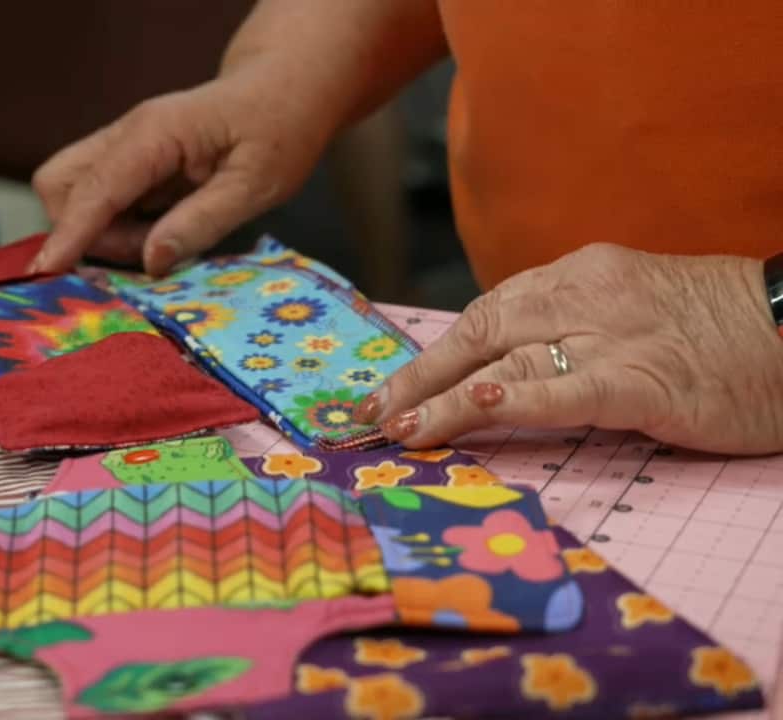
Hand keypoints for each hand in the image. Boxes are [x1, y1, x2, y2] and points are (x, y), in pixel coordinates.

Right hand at [30, 60, 340, 275]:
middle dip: (82, 231)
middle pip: (59, 184)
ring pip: (73, 195)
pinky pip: (98, 201)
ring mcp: (124, 148)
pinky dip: (117, 227)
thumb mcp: (256, 183)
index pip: (95, 188)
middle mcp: (127, 136)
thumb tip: (151, 260)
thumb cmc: (278, 130)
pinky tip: (162, 231)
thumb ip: (203, 222)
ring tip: (165, 240)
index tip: (45, 272)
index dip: (70, 234)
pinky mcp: (129, 164)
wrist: (283, 90)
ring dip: (104, 233)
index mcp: (156, 134)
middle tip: (143, 252)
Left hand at [355, 244, 782, 454]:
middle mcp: (582, 295)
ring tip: (399, 428)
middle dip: (418, 377)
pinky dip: (517, 398)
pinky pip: (568, 388)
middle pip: (478, 333)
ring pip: (506, 362)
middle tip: (370, 414)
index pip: (486, 314)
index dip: (433, 355)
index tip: (392, 390)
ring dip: (442, 398)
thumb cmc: (717, 327)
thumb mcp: (629, 306)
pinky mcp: (645, 379)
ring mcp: (612, 334)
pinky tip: (474, 407)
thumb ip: (569, 326)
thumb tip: (503, 367)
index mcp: (576, 275)